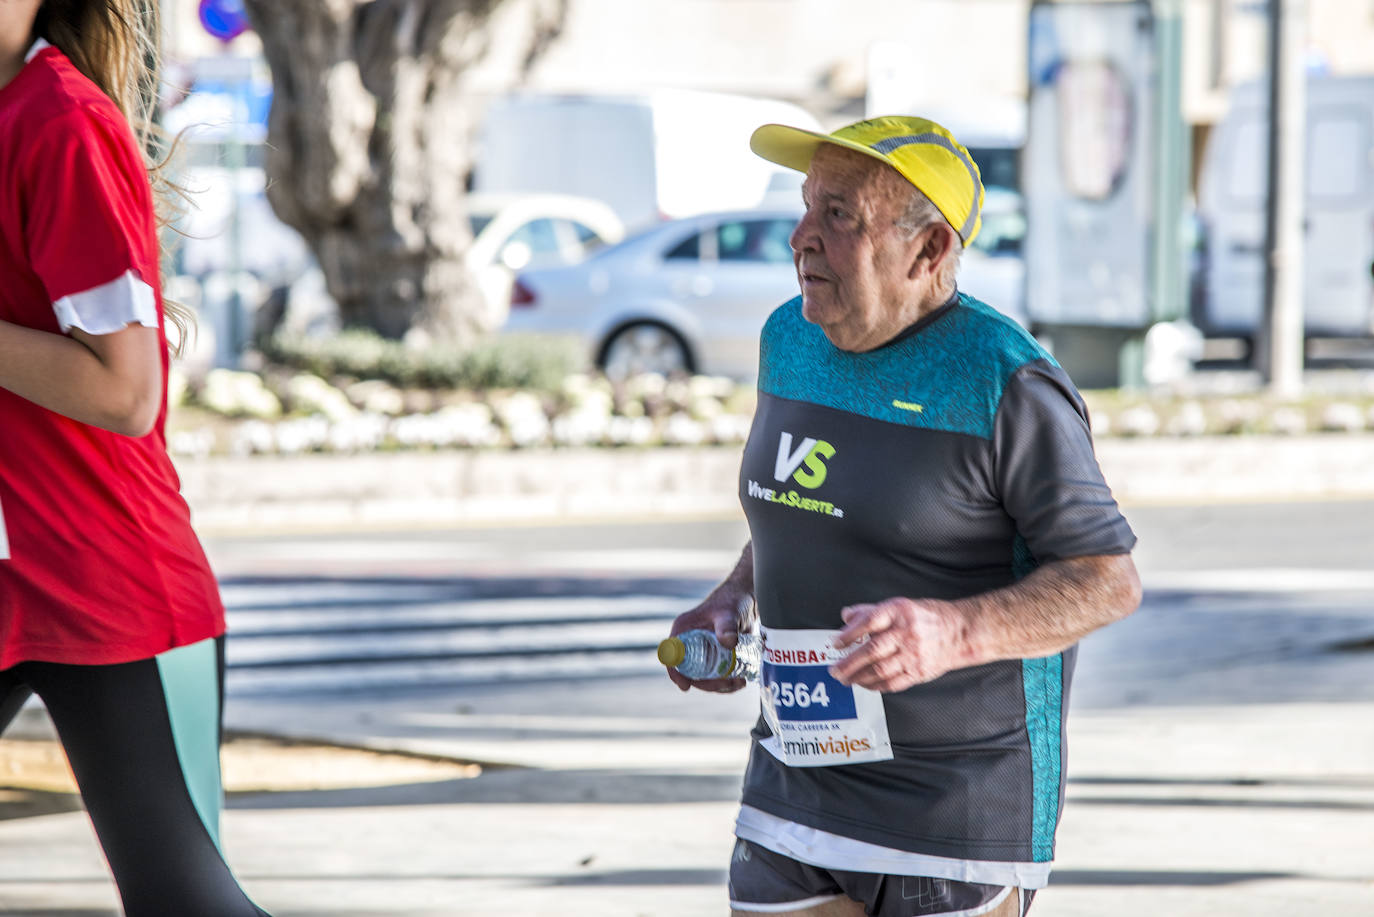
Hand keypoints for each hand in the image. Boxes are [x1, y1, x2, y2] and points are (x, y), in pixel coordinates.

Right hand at [664, 591, 751, 693]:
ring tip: (740, 682)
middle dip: (708, 683)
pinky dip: (726, 682)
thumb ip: (727, 626)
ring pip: (704, 677)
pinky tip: (740, 680)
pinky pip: (715, 675)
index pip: (672, 655)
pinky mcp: (715, 656)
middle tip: (729, 683)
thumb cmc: (733, 601)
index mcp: (683, 630)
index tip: (686, 686)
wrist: (746, 600)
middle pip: (690, 672)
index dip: (675, 673)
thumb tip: (728, 642)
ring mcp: (702, 651)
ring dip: (720, 686)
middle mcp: (689, 642)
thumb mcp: (728, 613)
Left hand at [829, 597, 967, 692]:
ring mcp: (914, 654)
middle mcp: (906, 633)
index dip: (849, 633)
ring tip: (846, 680)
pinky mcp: (919, 671)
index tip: (835, 643)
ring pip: (881, 669)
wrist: (959, 633)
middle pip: (873, 650)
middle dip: (849, 662)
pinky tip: (865, 685)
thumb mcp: (899, 605)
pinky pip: (893, 683)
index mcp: (899, 612)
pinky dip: (876, 686)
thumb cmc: (927, 617)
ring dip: (859, 677)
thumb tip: (846, 616)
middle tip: (835, 670)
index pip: (869, 621)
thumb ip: (870, 611)